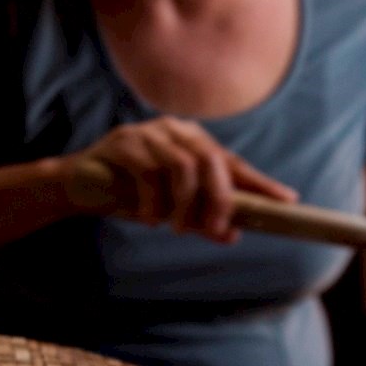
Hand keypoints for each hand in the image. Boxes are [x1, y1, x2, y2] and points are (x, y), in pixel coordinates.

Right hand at [59, 118, 296, 240]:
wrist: (78, 186)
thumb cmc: (129, 196)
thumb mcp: (170, 209)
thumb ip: (199, 219)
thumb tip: (233, 234)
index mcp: (191, 141)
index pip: (231, 160)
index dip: (259, 182)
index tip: (287, 201)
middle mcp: (174, 131)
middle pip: (211, 160)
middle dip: (218, 199)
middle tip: (214, 229)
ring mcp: (147, 133)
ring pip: (183, 167)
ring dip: (183, 205)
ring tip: (173, 227)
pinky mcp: (123, 143)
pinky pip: (149, 173)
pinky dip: (155, 202)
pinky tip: (148, 217)